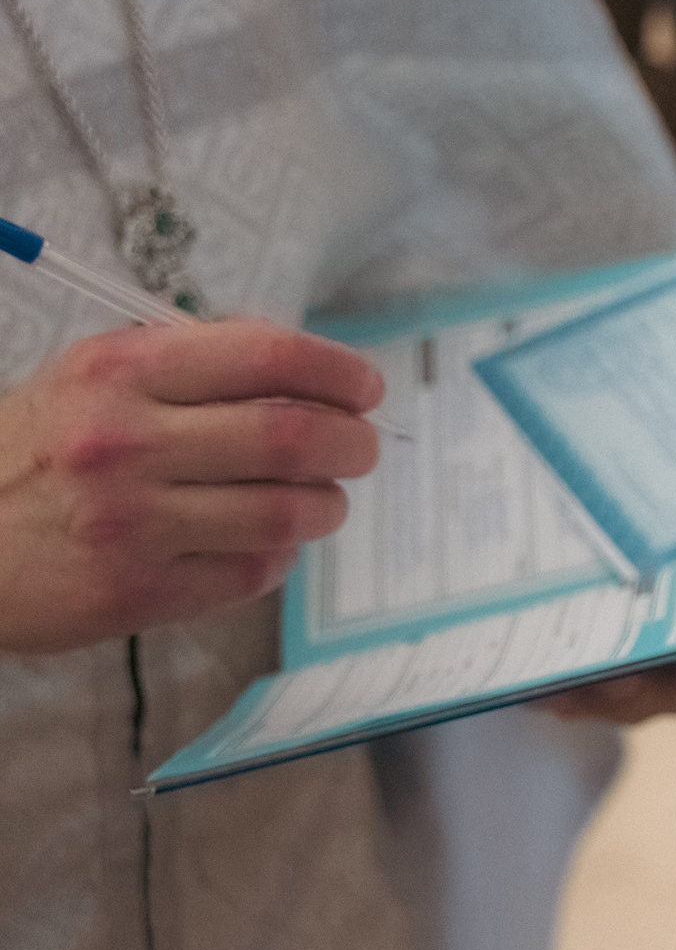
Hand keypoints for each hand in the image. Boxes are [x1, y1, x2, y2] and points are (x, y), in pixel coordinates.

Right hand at [0, 321, 383, 653]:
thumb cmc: (36, 448)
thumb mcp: (92, 376)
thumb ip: (192, 361)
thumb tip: (306, 367)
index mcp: (122, 372)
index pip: (267, 356)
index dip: (337, 371)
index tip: (365, 387)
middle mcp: (127, 443)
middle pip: (293, 438)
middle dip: (352, 442)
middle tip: (362, 447)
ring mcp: (133, 523)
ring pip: (286, 512)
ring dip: (326, 505)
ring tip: (323, 500)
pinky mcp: (136, 593)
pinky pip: (250, 570)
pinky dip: (279, 554)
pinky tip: (269, 542)